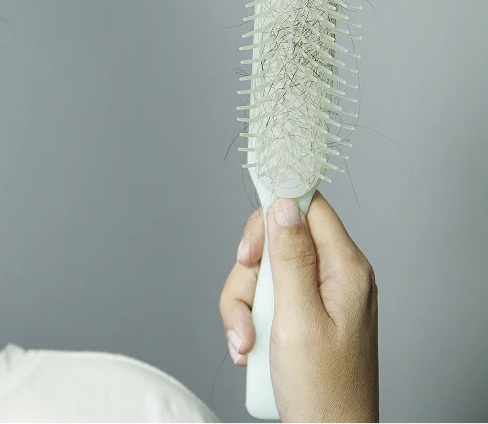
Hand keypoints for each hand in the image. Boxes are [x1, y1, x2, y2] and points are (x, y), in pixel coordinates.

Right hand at [219, 192, 378, 421]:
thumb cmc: (323, 388)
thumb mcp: (298, 319)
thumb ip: (290, 257)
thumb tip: (284, 203)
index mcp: (345, 268)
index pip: (308, 207)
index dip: (272, 213)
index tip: (249, 245)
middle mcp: (336, 275)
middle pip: (275, 242)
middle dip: (249, 275)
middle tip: (246, 307)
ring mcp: (319, 296)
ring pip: (263, 274)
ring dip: (244, 308)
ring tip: (248, 344)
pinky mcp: (304, 315)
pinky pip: (266, 300)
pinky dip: (250, 322)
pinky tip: (252, 350)